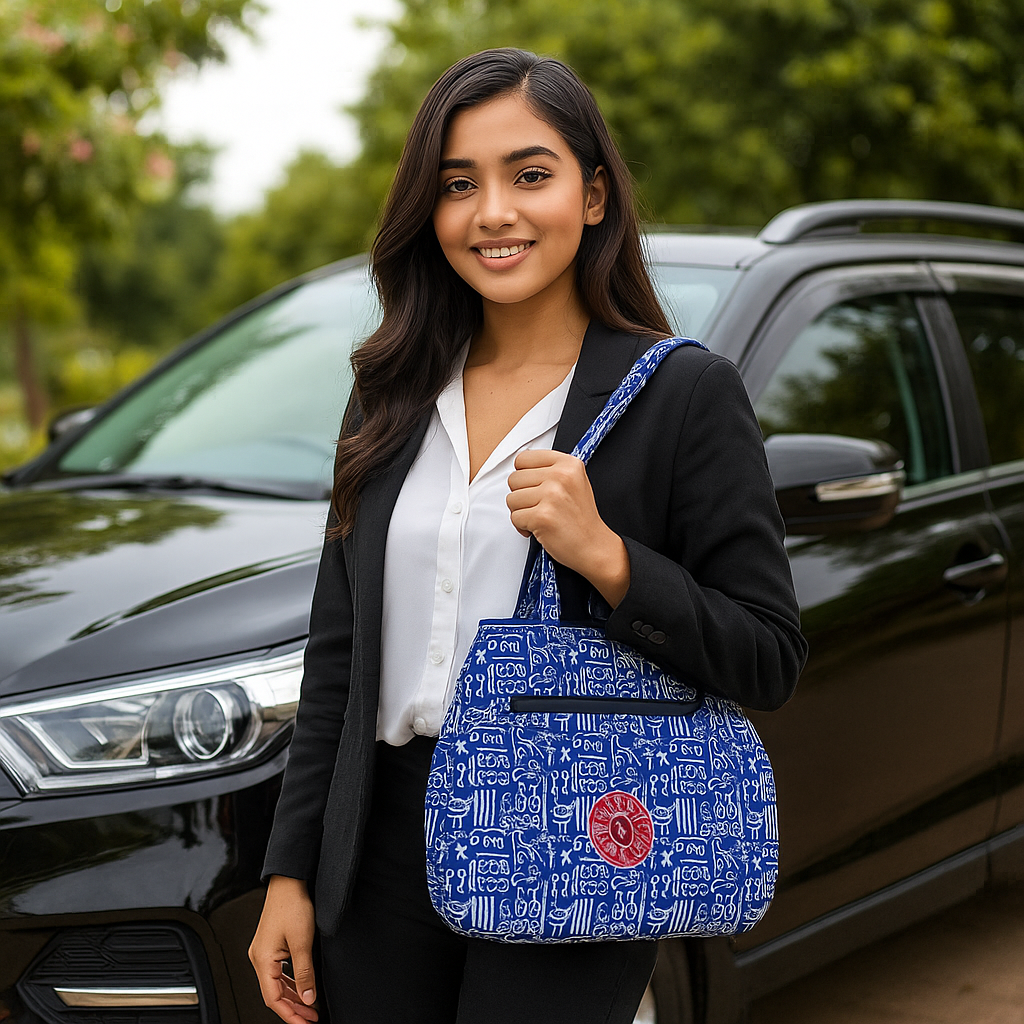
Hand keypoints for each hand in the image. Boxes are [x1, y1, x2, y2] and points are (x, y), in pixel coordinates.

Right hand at [249, 875, 318, 1023]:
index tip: (304, 1023)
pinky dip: (291, 983)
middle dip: (293, 1009)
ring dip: (293, 997)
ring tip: (309, 1007)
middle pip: (274, 994)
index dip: (289, 1015)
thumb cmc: (292, 904)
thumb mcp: (302, 942)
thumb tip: (308, 998)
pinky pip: (279, 972)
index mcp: (262, 960)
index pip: (273, 999)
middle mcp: (259, 958)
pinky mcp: (271, 945)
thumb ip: (305, 973)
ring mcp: (264, 952)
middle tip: (310, 1019)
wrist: (289, 881)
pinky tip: (302, 987)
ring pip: (277, 984)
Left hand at [507, 449, 629, 606]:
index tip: (533, 487)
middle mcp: (561, 476)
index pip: (523, 458)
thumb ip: (550, 470)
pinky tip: (539, 528)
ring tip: (540, 517)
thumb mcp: (574, 482)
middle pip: (514, 478)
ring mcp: (552, 495)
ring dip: (521, 512)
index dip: (524, 475)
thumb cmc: (581, 518)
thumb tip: (520, 468)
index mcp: (568, 464)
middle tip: (538, 506)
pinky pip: (515, 517)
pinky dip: (522, 527)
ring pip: (511, 498)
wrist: (593, 545)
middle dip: (521, 496)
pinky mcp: (542, 516)